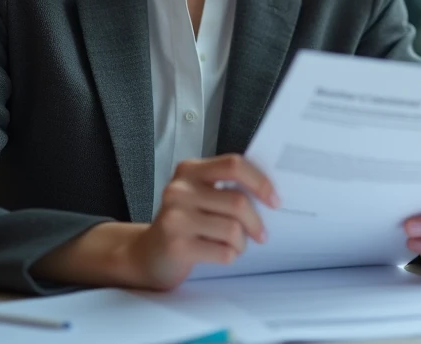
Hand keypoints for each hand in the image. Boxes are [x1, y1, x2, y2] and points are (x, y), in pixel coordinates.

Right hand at [125, 154, 279, 289]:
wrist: (146, 254)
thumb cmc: (184, 223)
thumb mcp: (199, 195)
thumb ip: (226, 188)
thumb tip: (269, 194)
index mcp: (190, 170)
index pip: (233, 165)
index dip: (260, 182)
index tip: (274, 200)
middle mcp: (179, 190)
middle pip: (237, 201)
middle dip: (256, 222)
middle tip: (260, 234)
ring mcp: (175, 218)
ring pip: (233, 229)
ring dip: (242, 242)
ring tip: (235, 245)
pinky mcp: (176, 245)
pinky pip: (223, 251)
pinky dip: (230, 255)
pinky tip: (220, 253)